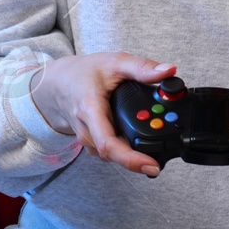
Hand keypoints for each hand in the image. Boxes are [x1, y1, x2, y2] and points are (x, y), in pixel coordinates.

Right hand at [30, 51, 176, 175]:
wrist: (58, 83)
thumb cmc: (84, 72)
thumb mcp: (115, 62)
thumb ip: (142, 68)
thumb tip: (169, 70)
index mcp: (90, 110)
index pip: (108, 143)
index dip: (130, 159)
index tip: (151, 166)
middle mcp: (86, 130)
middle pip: (113, 154)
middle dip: (139, 157)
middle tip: (162, 153)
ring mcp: (87, 139)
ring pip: (112, 155)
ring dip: (132, 153)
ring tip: (152, 144)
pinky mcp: (91, 143)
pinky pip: (109, 152)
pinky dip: (125, 149)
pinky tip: (137, 141)